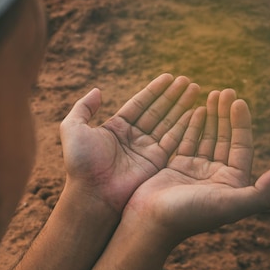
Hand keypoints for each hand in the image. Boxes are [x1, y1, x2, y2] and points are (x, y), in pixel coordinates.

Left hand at [60, 73, 199, 213]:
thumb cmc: (80, 162)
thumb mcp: (72, 128)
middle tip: (188, 80)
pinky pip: (174, 140)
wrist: (92, 193)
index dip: (154, 90)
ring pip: (168, 123)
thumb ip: (83, 108)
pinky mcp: (156, 163)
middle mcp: (132, 138)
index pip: (139, 104)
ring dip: (182, 106)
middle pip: (156, 111)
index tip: (169, 77)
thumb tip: (97, 90)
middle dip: (172, 96)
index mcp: (115, 128)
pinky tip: (197, 111)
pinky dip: (185, 126)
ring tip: (196, 89)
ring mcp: (146, 150)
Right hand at [125, 89, 269, 251]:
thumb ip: (263, 192)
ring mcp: (195, 171)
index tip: (238, 101)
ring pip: (207, 137)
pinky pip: (187, 141)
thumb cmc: (190, 215)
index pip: (242, 146)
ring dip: (210, 116)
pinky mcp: (176, 167)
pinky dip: (192, 125)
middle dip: (225, 114)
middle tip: (224, 90)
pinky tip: (194, 109)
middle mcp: (216, 176)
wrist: (151, 223)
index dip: (242, 123)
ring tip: (210, 93)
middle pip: (225, 138)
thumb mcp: (231, 204)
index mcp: (232, 183)